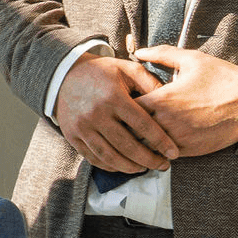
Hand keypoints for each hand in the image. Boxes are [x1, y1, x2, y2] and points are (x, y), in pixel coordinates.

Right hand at [53, 55, 178, 174]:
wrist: (64, 75)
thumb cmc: (101, 72)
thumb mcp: (128, 69)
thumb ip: (150, 83)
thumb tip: (171, 100)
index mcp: (114, 97)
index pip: (142, 125)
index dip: (160, 142)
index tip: (173, 153)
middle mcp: (97, 114)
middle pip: (127, 145)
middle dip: (148, 160)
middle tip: (163, 166)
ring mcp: (83, 127)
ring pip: (109, 156)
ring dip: (129, 167)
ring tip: (144, 169)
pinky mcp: (72, 136)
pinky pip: (93, 157)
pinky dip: (109, 166)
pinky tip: (123, 167)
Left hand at [132, 45, 237, 156]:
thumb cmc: (223, 79)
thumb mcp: (193, 60)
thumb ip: (163, 54)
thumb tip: (139, 51)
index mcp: (162, 99)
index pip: (127, 107)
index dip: (123, 104)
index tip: (125, 101)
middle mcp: (166, 122)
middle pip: (131, 129)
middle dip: (126, 124)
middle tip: (126, 119)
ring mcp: (176, 139)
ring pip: (145, 145)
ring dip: (140, 139)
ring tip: (140, 131)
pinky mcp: (188, 151)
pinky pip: (163, 154)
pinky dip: (157, 148)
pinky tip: (158, 140)